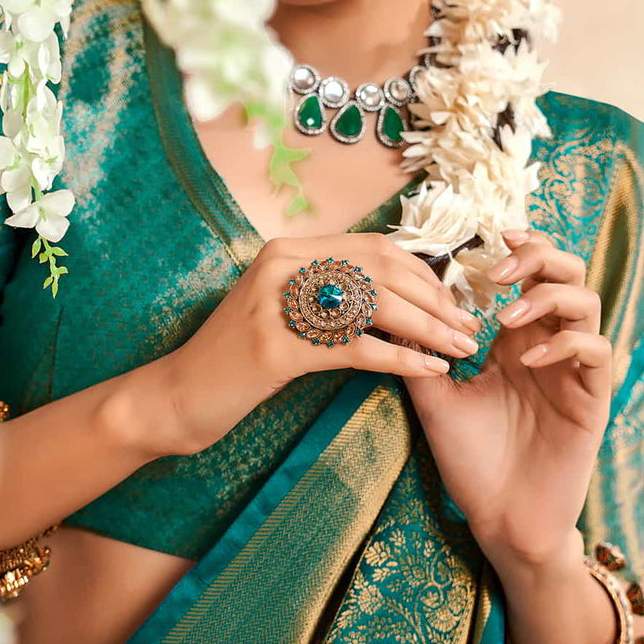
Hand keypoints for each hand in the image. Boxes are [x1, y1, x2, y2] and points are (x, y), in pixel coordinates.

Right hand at [155, 233, 483, 456]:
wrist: (174, 396)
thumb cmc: (235, 360)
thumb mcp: (281, 312)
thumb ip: (327, 294)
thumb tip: (397, 295)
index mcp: (288, 250)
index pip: (376, 247)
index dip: (424, 273)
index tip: (453, 302)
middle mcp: (283, 264)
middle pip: (383, 271)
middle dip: (435, 300)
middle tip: (468, 328)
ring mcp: (276, 302)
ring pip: (376, 305)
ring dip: (428, 329)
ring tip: (459, 350)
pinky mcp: (276, 346)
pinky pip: (356, 347)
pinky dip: (399, 359)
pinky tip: (428, 372)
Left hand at [401, 229, 612, 568]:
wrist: (500, 519)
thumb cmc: (471, 461)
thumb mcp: (433, 399)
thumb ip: (418, 354)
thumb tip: (388, 308)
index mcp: (515, 339)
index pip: (532, 272)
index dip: (521, 246)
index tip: (490, 235)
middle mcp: (548, 345)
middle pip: (568, 272)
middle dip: (538, 257)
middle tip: (499, 270)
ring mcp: (574, 370)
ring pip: (588, 301)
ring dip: (547, 297)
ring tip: (506, 318)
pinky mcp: (592, 399)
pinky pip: (595, 350)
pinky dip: (564, 343)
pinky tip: (526, 361)